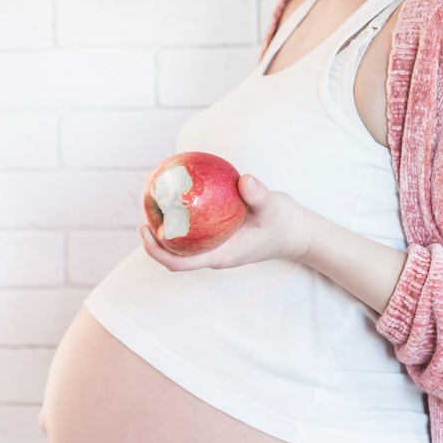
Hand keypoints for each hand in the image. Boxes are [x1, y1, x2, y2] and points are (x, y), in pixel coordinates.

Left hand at [139, 173, 314, 272]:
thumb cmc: (285, 223)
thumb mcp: (273, 207)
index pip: (179, 263)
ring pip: (183, 244)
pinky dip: (183, 219)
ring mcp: (217, 248)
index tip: (145, 230)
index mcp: (220, 256)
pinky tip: (179, 196)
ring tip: (154, 203)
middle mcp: (214, 255)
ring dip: (166, 228)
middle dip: (153, 238)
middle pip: (174, 255)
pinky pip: (195, 232)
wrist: (298, 234)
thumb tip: (244, 179)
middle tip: (144, 211)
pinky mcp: (221, 238)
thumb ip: (258, 195)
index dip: (156, 251)